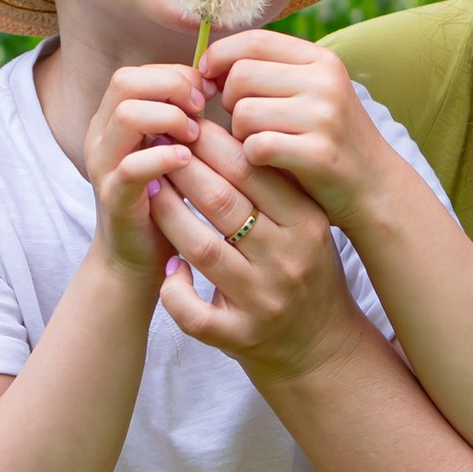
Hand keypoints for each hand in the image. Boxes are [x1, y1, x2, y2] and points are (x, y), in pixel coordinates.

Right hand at [83, 58, 209, 279]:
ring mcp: (103, 167)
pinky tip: (187, 161)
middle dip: (171, 87)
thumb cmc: (165, 200)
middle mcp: (101, 137)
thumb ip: (182, 118)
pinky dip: (164, 157)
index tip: (206, 94)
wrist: (136, 259)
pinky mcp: (113, 197)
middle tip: (201, 110)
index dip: (175, 75)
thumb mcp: (172, 149)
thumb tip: (213, 84)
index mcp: (112, 121)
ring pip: (127, 115)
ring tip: (195, 136)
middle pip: (125, 82)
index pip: (137, 73)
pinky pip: (132, 166)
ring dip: (169, 118)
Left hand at [148, 134, 370, 387]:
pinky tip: (167, 266)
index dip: (211, 143)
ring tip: (150, 189)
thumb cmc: (307, 270)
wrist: (323, 347)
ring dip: (168, 215)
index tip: (184, 124)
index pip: (252, 170)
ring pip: (200, 248)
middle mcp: (287, 259)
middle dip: (181, 168)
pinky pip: (193, 311)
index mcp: (307, 223)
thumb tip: (230, 124)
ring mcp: (263, 301)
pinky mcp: (240, 336)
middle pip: (222, 202)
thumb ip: (278, 183)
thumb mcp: (308, 222)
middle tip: (155, 144)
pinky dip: (173, 288)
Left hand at [207, 29, 395, 228]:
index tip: (206, 77)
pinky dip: (252, 158)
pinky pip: (256, 146)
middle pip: (241, 76)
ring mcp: (324, 116)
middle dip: (229, 102)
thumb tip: (207, 63)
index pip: (253, 41)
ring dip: (240, 134)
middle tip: (243, 122)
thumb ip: (270, 73)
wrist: (374, 186)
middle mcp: (325, 81)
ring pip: (244, 113)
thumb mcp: (310, 93)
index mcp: (320, 60)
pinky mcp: (318, 153)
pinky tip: (267, 163)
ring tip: (260, 143)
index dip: (219, 56)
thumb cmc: (327, 138)